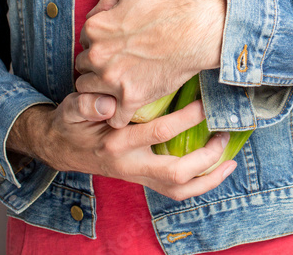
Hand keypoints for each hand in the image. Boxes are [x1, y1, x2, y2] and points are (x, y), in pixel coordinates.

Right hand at [8, 93, 235, 199]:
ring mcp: (138, 176)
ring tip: (230, 159)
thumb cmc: (72, 124)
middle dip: (206, 156)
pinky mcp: (144, 179)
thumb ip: (86, 104)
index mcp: (116, 145)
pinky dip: (201, 183)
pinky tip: (219, 168)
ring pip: (179, 189)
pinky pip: (176, 190)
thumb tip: (109, 102)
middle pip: (176, 173)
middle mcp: (130, 166)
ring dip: (208, 178)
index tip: (204, 102)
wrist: (61, 148)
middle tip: (223, 133)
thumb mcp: (72, 109)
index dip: (185, 118)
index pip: (157, 133)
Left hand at [75, 0, 225, 128]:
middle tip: (119, 65)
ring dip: (102, 90)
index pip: (84, 42)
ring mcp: (113, 79)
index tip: (115, 47)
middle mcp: (98, 55)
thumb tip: (95, 15)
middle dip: (98, 67)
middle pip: (83, 68)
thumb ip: (107, 0)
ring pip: (89, 92)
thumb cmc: (170, 7)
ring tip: (121, 86)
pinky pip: (113, 117)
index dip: (100, 44)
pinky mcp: (131, 98)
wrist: (198, 31)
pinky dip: (119, 114)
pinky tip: (129, 105)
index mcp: (95, 28)